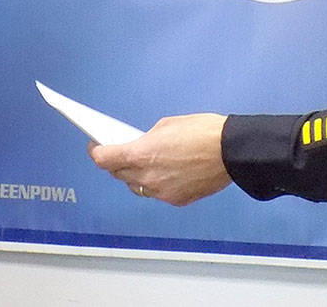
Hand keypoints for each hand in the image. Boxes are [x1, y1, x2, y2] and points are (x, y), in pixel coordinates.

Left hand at [88, 113, 231, 206]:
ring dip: (135, 175)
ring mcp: (162, 192)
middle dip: (116, 163)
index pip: (104, 160)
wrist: (230, 151)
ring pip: (138, 186)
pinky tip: (163, 173)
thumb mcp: (166, 125)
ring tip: (142, 163)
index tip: (96, 147)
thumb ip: (147, 139)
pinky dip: (156, 184)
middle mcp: (147, 178)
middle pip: (119, 174)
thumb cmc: (202, 132)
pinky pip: (157, 194)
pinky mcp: (177, 200)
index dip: (96, 152)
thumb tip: (141, 146)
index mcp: (140, 155)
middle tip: (119, 152)